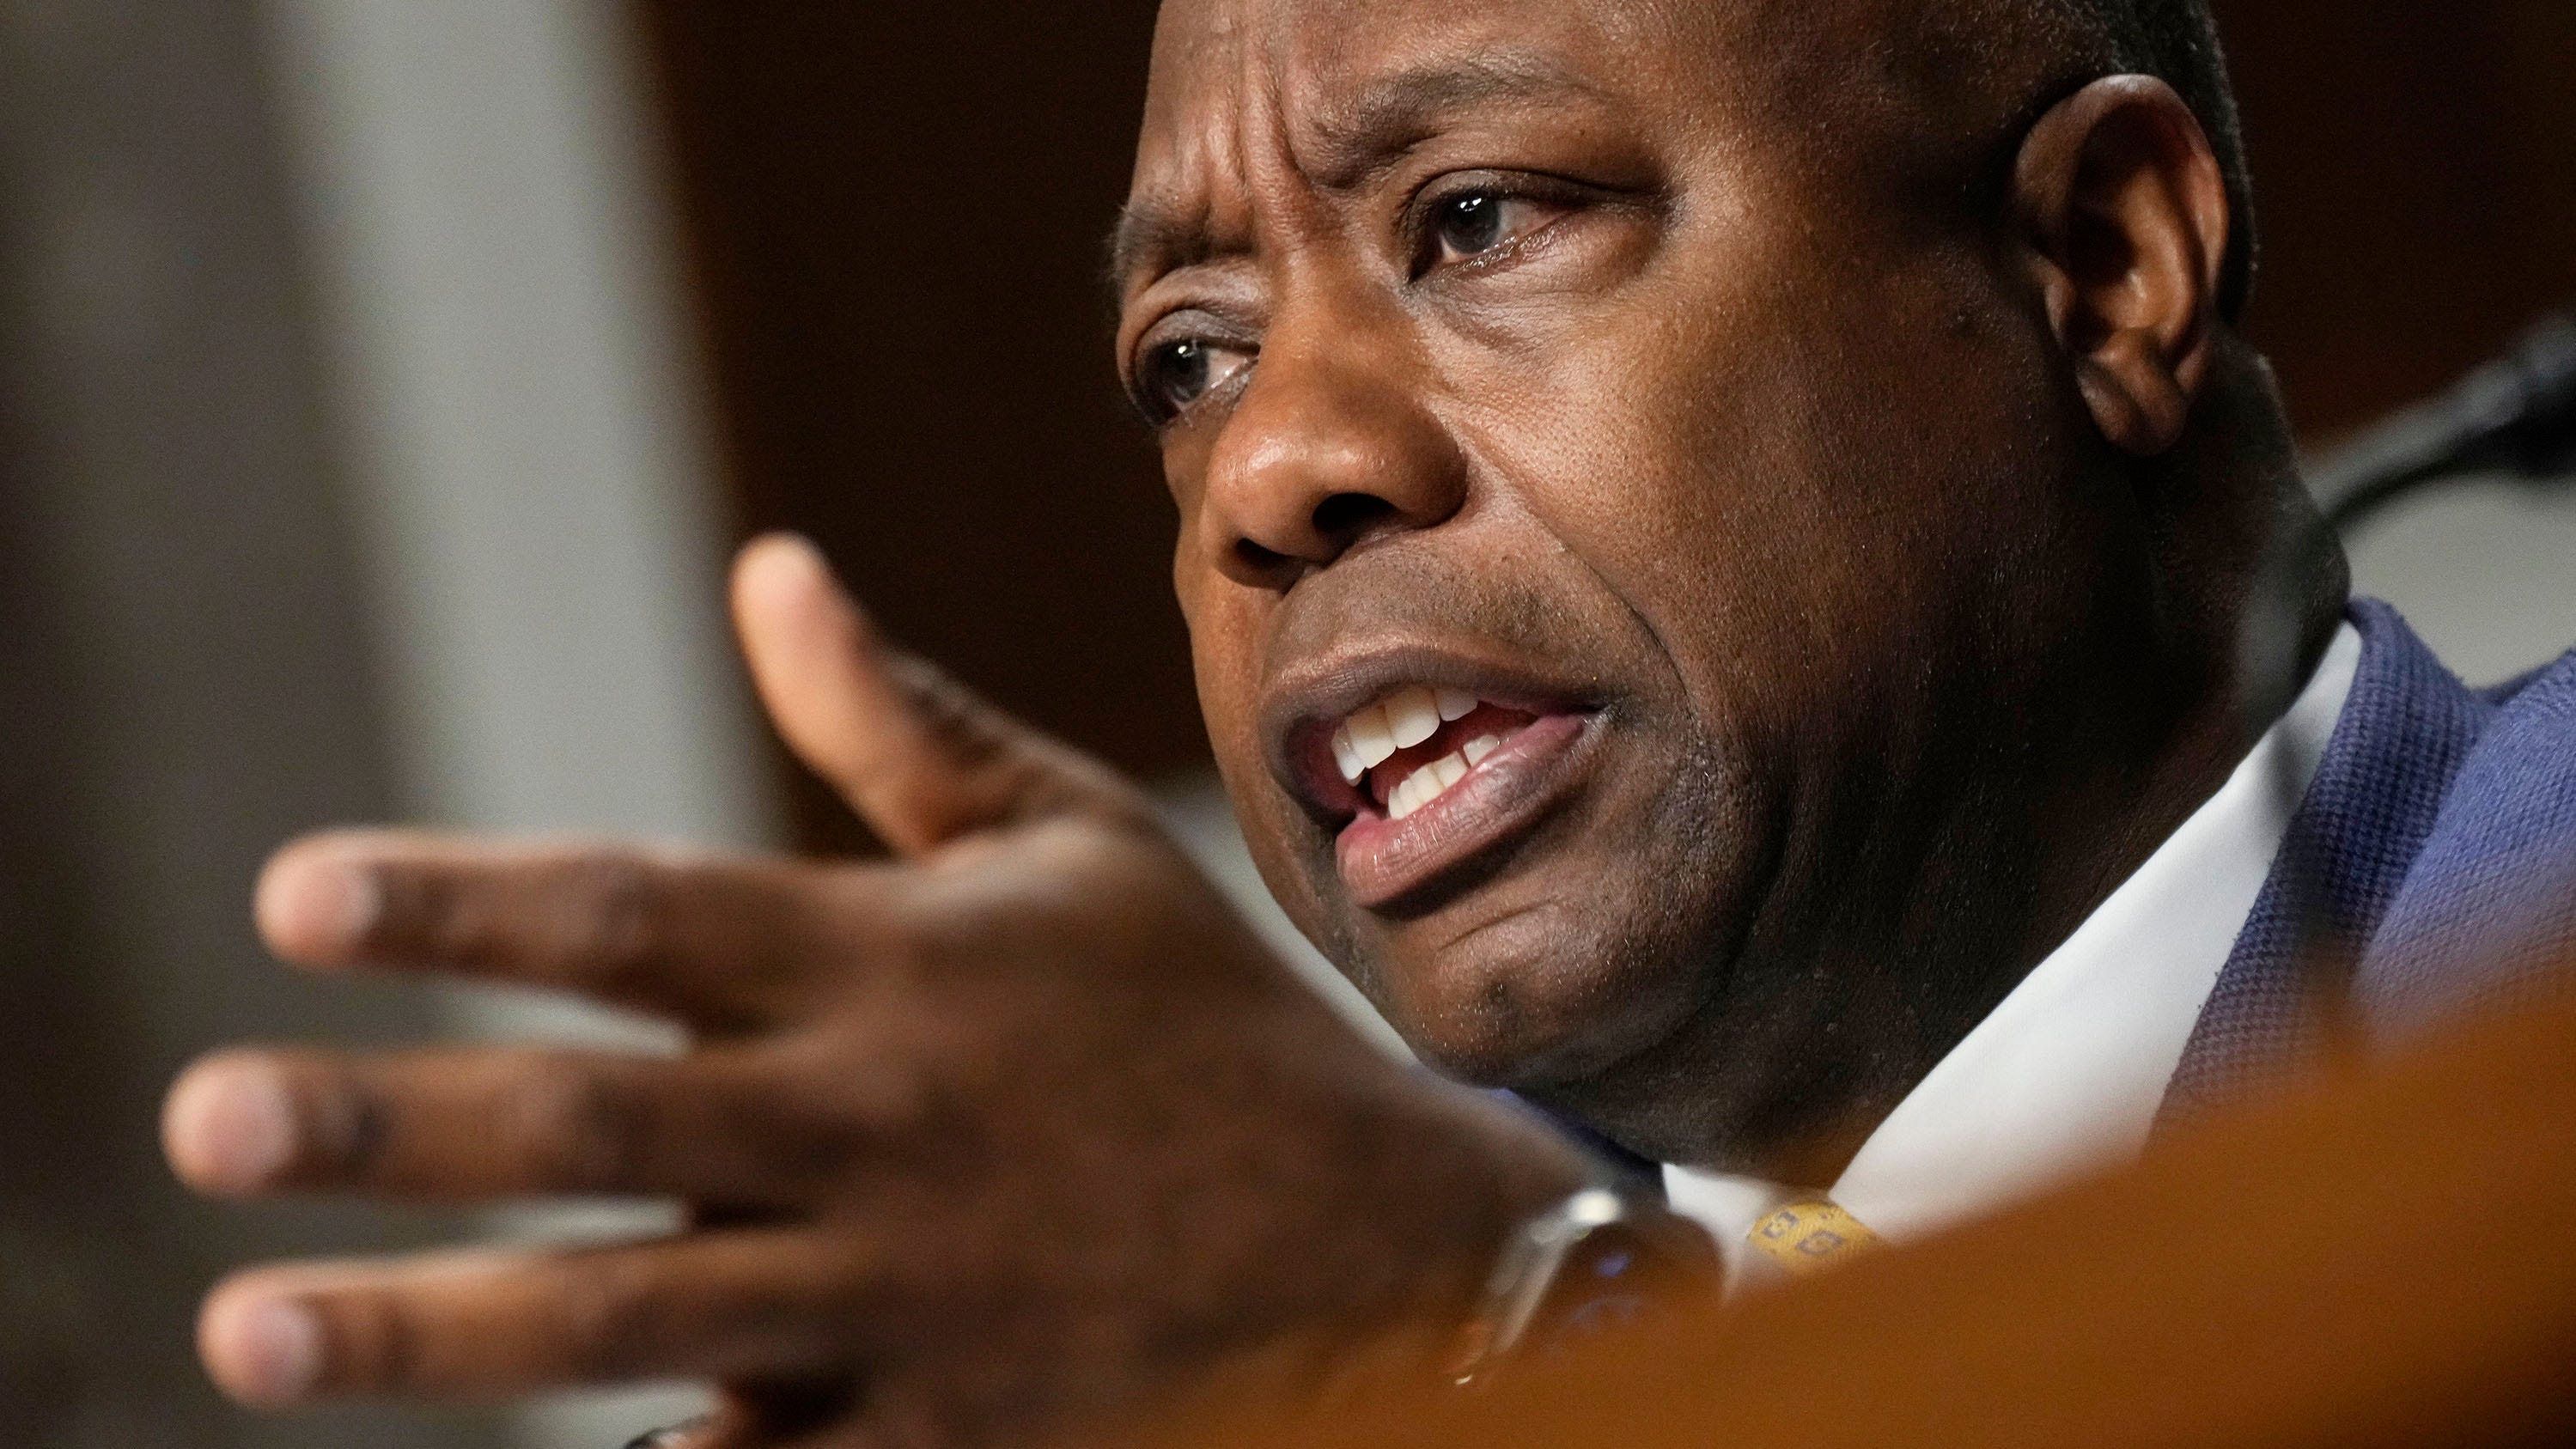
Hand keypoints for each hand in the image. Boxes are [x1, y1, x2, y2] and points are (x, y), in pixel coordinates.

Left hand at [162, 535, 1589, 1446]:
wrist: (1377, 1251)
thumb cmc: (1197, 1024)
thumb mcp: (1070, 849)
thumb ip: (902, 725)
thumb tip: (770, 566)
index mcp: (892, 966)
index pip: (642, 912)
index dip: (464, 900)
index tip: (292, 895)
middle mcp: (874, 1124)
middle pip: (598, 1120)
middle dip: (390, 1122)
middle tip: (202, 1122)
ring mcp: (898, 1297)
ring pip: (633, 1314)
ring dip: (433, 1328)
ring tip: (247, 1330)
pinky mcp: (930, 1437)